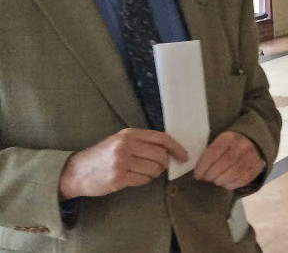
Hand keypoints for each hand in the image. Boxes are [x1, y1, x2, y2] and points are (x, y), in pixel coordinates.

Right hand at [58, 128, 187, 198]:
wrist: (76, 171)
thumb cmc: (102, 156)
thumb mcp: (120, 141)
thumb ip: (142, 142)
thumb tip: (169, 149)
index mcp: (128, 134)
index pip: (162, 138)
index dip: (176, 148)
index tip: (184, 156)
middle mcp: (125, 146)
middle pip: (161, 155)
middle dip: (164, 164)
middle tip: (158, 167)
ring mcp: (121, 162)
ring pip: (154, 169)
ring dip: (153, 173)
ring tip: (141, 172)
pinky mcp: (118, 178)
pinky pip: (144, 180)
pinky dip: (144, 180)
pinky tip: (134, 178)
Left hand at [193, 131, 264, 189]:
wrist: (254, 141)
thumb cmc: (230, 144)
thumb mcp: (220, 142)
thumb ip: (210, 153)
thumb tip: (198, 170)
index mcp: (229, 138)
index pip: (213, 153)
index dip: (203, 167)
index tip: (197, 175)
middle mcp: (242, 146)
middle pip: (223, 164)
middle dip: (211, 175)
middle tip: (206, 178)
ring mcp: (251, 157)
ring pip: (233, 173)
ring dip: (221, 180)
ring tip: (216, 180)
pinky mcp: (257, 167)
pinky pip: (243, 180)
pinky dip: (232, 184)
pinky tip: (226, 184)